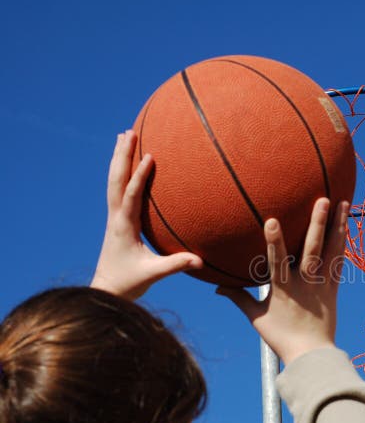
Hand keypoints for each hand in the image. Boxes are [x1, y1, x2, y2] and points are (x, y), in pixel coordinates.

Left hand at [90, 130, 202, 300]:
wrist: (106, 289)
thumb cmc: (128, 282)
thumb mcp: (153, 274)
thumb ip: (176, 265)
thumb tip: (200, 260)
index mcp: (123, 226)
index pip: (131, 195)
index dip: (139, 176)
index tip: (149, 156)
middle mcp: (115, 217)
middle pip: (116, 180)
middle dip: (122, 155)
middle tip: (128, 132)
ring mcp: (113, 217)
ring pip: (113, 181)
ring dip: (118, 158)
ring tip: (124, 136)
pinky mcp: (116, 221)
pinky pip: (117, 190)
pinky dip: (121, 172)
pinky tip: (126, 163)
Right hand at [216, 198, 348, 363]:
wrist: (311, 354)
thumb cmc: (281, 337)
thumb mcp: (256, 318)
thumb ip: (238, 297)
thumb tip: (216, 286)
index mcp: (283, 289)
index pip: (277, 261)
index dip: (275, 241)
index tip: (273, 220)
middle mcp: (305, 283)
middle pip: (312, 249)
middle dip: (317, 223)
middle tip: (322, 199)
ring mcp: (322, 284)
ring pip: (332, 251)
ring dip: (338, 225)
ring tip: (344, 202)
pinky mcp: (334, 288)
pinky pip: (340, 261)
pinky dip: (343, 242)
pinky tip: (347, 224)